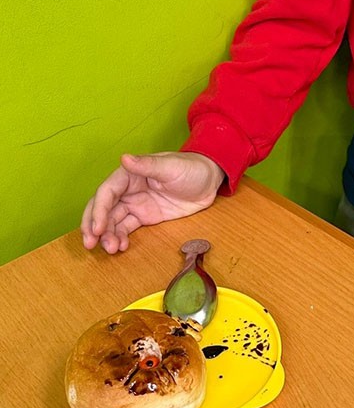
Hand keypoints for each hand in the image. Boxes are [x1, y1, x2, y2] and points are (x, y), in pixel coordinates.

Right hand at [81, 151, 224, 253]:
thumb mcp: (170, 166)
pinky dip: (120, 238)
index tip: (97, 228)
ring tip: (111, 249)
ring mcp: (135, 204)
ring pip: (112, 221)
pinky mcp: (145, 217)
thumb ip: (147, 165)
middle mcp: (128, 189)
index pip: (107, 192)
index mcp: (130, 173)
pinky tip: (121, 247)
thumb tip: (124, 158)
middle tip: (90, 244)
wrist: (210, 181)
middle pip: (103, 207)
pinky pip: (126, 228)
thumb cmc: (190, 168)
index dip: (98, 210)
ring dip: (107, 235)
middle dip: (93, 225)